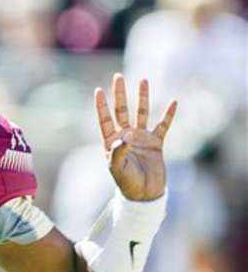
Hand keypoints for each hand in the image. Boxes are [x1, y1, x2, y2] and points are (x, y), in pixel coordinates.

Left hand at [95, 74, 177, 200]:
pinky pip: (163, 125)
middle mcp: (125, 136)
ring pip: (141, 113)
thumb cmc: (127, 183)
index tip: (98, 90)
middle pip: (122, 110)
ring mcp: (141, 138)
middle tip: (118, 76)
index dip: (101, 106)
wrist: (145, 194)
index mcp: (112, 141)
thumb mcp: (118, 169)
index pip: (105, 119)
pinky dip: (168, 115)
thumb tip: (121, 140)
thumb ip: (117, 154)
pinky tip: (173, 102)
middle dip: (119, 93)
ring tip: (143, 80)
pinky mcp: (156, 143)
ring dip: (142, 97)